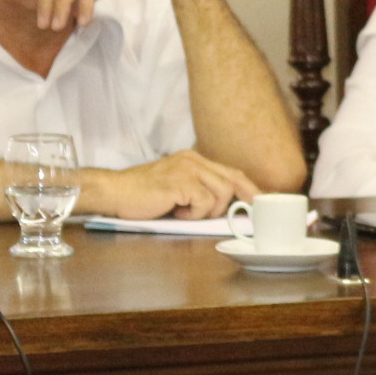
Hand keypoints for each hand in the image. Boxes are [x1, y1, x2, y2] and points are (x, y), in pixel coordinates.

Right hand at [86, 150, 260, 220]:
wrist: (114, 192)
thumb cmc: (141, 195)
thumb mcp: (175, 187)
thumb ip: (197, 189)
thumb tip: (225, 207)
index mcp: (193, 159)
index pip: (230, 171)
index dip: (249, 187)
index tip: (261, 202)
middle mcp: (192, 160)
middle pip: (233, 180)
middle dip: (242, 200)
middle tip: (243, 215)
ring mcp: (187, 170)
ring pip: (222, 193)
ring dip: (208, 210)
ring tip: (185, 212)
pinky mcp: (180, 183)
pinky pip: (205, 202)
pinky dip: (194, 214)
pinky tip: (176, 212)